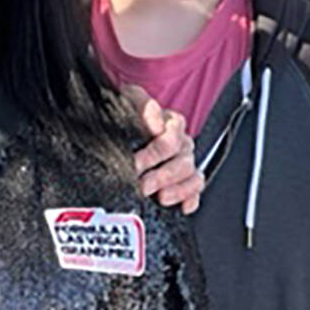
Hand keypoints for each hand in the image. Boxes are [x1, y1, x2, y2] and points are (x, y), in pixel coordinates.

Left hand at [124, 84, 203, 214]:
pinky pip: (196, 188)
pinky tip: (182, 207)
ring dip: (176, 189)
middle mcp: (180, 141)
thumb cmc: (120, 115)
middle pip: (183, 160)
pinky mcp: (184, 179)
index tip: (136, 163)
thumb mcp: (126, 101)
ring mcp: (184, 160)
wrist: (113, 132)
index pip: (173, 137)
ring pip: (192, 175)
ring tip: (158, 197)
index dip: (155, 153)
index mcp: (169, 122)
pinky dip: (190, 198)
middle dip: (162, 175)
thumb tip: (157, 126)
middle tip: (142, 184)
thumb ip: (141, 105)